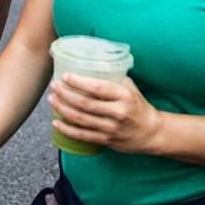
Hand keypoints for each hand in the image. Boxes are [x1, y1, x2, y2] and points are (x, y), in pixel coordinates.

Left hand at [49, 73, 163, 153]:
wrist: (152, 133)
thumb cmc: (138, 106)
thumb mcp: (130, 89)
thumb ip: (114, 78)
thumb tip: (93, 64)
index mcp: (124, 96)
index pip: (97, 88)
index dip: (78, 82)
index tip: (65, 76)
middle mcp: (118, 112)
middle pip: (85, 103)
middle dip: (65, 94)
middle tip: (54, 86)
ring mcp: (111, 128)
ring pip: (81, 119)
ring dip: (63, 109)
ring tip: (52, 100)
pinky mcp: (107, 141)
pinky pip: (83, 136)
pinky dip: (67, 129)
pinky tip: (56, 122)